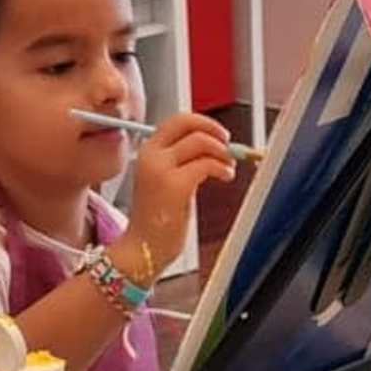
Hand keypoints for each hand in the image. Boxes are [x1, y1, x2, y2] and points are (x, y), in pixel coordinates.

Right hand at [122, 111, 238, 269]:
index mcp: (147, 152)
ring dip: (222, 151)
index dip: (202, 122)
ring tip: (228, 167)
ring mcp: (161, 169)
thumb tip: (212, 147)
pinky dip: (222, 167)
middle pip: (187, 123)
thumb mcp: (164, 180)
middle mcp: (151, 155)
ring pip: (200, 141)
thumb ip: (181, 161)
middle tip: (228, 144)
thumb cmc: (156, 220)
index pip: (176, 121)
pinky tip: (225, 176)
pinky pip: (207, 164)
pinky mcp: (175, 185)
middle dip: (214, 129)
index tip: (218, 133)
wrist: (143, 249)